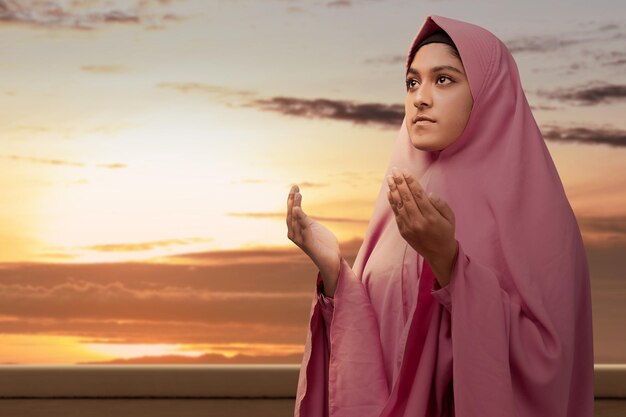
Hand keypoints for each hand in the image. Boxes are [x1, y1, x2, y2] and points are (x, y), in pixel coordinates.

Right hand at [287, 184, 340, 295]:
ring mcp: (300, 239)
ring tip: (297, 195)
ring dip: (295, 207)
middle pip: (290, 214)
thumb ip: (305, 219)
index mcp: (296, 229)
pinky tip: (298, 210)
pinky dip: (300, 219)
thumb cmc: (323, 244)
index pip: (292, 211)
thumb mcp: (313, 227)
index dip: (292, 199)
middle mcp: (294, 234)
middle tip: (295, 187)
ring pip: (294, 220)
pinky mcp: (307, 244)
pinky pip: (302, 229)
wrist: (331, 260)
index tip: (295, 186)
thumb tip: (299, 208)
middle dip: (292, 200)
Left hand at [386, 167, 457, 285]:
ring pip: (399, 205)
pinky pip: (396, 213)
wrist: (439, 253)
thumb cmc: (446, 232)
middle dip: (400, 182)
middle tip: (395, 170)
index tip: (405, 171)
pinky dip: (392, 202)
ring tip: (389, 178)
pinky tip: (390, 192)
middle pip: (406, 197)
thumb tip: (428, 194)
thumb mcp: (450, 217)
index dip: (411, 182)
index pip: (418, 195)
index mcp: (431, 217)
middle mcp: (418, 221)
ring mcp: (409, 227)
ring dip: (393, 190)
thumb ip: (441, 204)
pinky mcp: (403, 231)